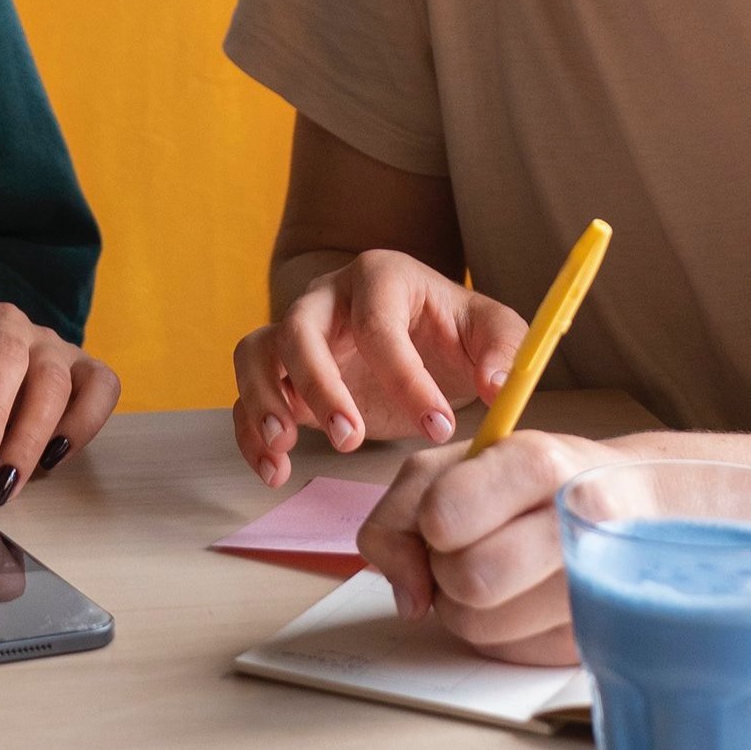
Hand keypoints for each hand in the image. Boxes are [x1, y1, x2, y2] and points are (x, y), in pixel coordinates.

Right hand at [232, 250, 527, 488]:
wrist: (419, 333)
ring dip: (264, 400)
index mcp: (381, 278)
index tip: (438, 428)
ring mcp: (296, 331)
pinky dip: (249, 432)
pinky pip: (245, 392)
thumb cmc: (452, 330)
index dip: (405, 378)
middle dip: (321, 386)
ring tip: (286, 448)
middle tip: (354, 440)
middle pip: (299, 328)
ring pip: (255, 351)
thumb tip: (497, 387)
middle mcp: (327, 298)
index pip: (378, 323)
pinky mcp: (280, 371)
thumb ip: (504, 352)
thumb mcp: (490, 331)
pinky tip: (274, 471)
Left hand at [358, 429, 607, 664]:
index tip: (445, 516)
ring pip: (478, 629)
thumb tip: (406, 597)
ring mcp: (594, 589)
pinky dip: (500, 632)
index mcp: (536, 463)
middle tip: (472, 547)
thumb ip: (403, 511)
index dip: (429, 524)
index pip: (442, 516)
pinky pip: (507, 655)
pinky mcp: (594, 639)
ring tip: (500, 569)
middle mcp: (576, 526)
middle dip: (447, 571)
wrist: (635, 503)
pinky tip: (525, 597)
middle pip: (465, 580)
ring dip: (468, 607)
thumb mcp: (462, 461)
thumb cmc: (534, 480)